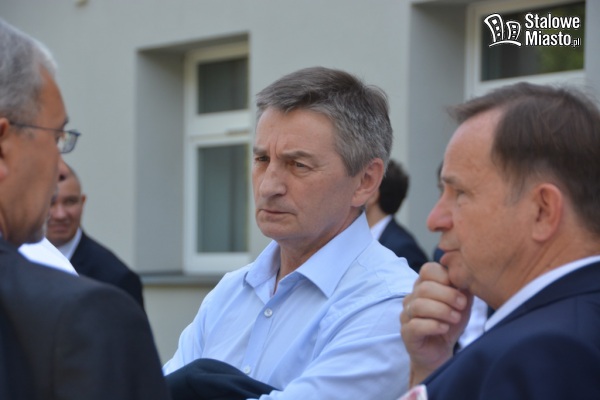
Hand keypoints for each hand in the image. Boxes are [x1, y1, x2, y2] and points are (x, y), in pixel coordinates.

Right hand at [400, 262, 472, 386]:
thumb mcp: (461, 305)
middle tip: (462, 305)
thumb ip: (463, 290)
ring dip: (442, 311)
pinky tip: (445, 328)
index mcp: (423, 286)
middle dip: (448, 296)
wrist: (440, 352)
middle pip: (425, 288)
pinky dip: (433, 325)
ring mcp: (406, 315)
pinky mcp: (406, 333)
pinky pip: (416, 325)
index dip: (444, 276)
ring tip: (456, 318)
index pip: (427, 270)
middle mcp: (411, 298)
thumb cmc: (449, 324)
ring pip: (419, 305)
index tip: (460, 288)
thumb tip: (469, 276)